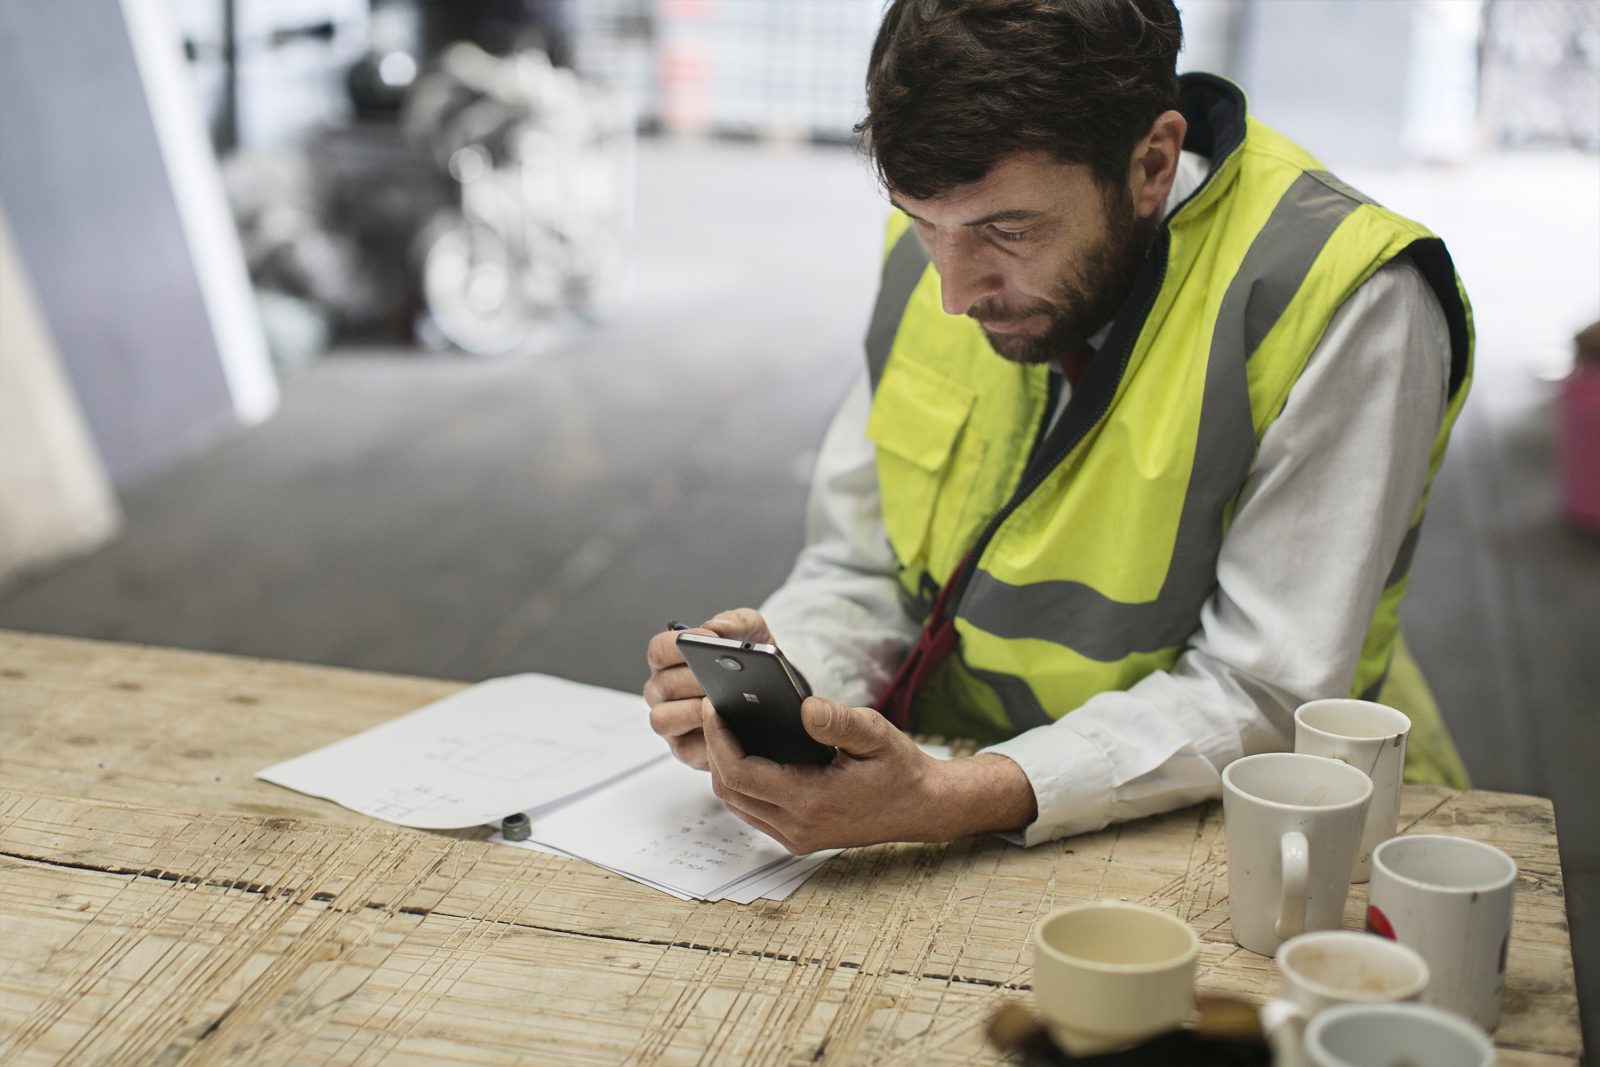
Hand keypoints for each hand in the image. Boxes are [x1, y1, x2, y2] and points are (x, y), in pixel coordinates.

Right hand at [642, 608, 772, 768]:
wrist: (773, 694)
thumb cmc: (751, 661)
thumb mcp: (751, 632)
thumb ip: (735, 621)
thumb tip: (716, 627)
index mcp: (670, 662)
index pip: (658, 650)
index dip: (677, 644)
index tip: (706, 640)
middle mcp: (662, 692)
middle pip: (662, 684)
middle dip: (691, 680)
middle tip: (718, 677)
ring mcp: (671, 722)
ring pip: (662, 719)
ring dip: (691, 711)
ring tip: (719, 704)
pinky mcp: (684, 750)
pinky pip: (685, 749)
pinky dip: (704, 740)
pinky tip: (726, 730)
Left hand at [702, 694, 1037, 852]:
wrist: (923, 807)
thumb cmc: (900, 770)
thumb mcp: (876, 735)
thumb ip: (839, 721)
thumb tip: (805, 708)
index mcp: (812, 802)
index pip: (742, 774)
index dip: (719, 741)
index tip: (714, 710)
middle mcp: (797, 827)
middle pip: (730, 791)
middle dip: (715, 751)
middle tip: (715, 713)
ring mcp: (796, 836)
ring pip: (737, 804)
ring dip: (725, 768)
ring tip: (726, 729)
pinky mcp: (797, 837)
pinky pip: (753, 810)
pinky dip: (742, 783)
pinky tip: (747, 753)